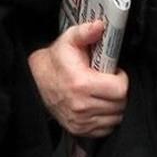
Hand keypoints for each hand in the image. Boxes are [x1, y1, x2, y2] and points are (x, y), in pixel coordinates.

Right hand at [27, 20, 128, 136]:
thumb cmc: (56, 61)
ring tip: (105, 93)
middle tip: (110, 82)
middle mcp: (81, 106)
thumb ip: (85, 32)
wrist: (35, 82)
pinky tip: (100, 105)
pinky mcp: (79, 130)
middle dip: (119, 92)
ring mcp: (80, 121)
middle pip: (120, 105)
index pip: (120, 90)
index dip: (121, 79)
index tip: (114, 73)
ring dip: (115, 105)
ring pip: (116, 118)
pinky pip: (107, 128)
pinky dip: (108, 118)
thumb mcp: (68, 40)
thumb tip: (99, 25)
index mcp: (81, 84)